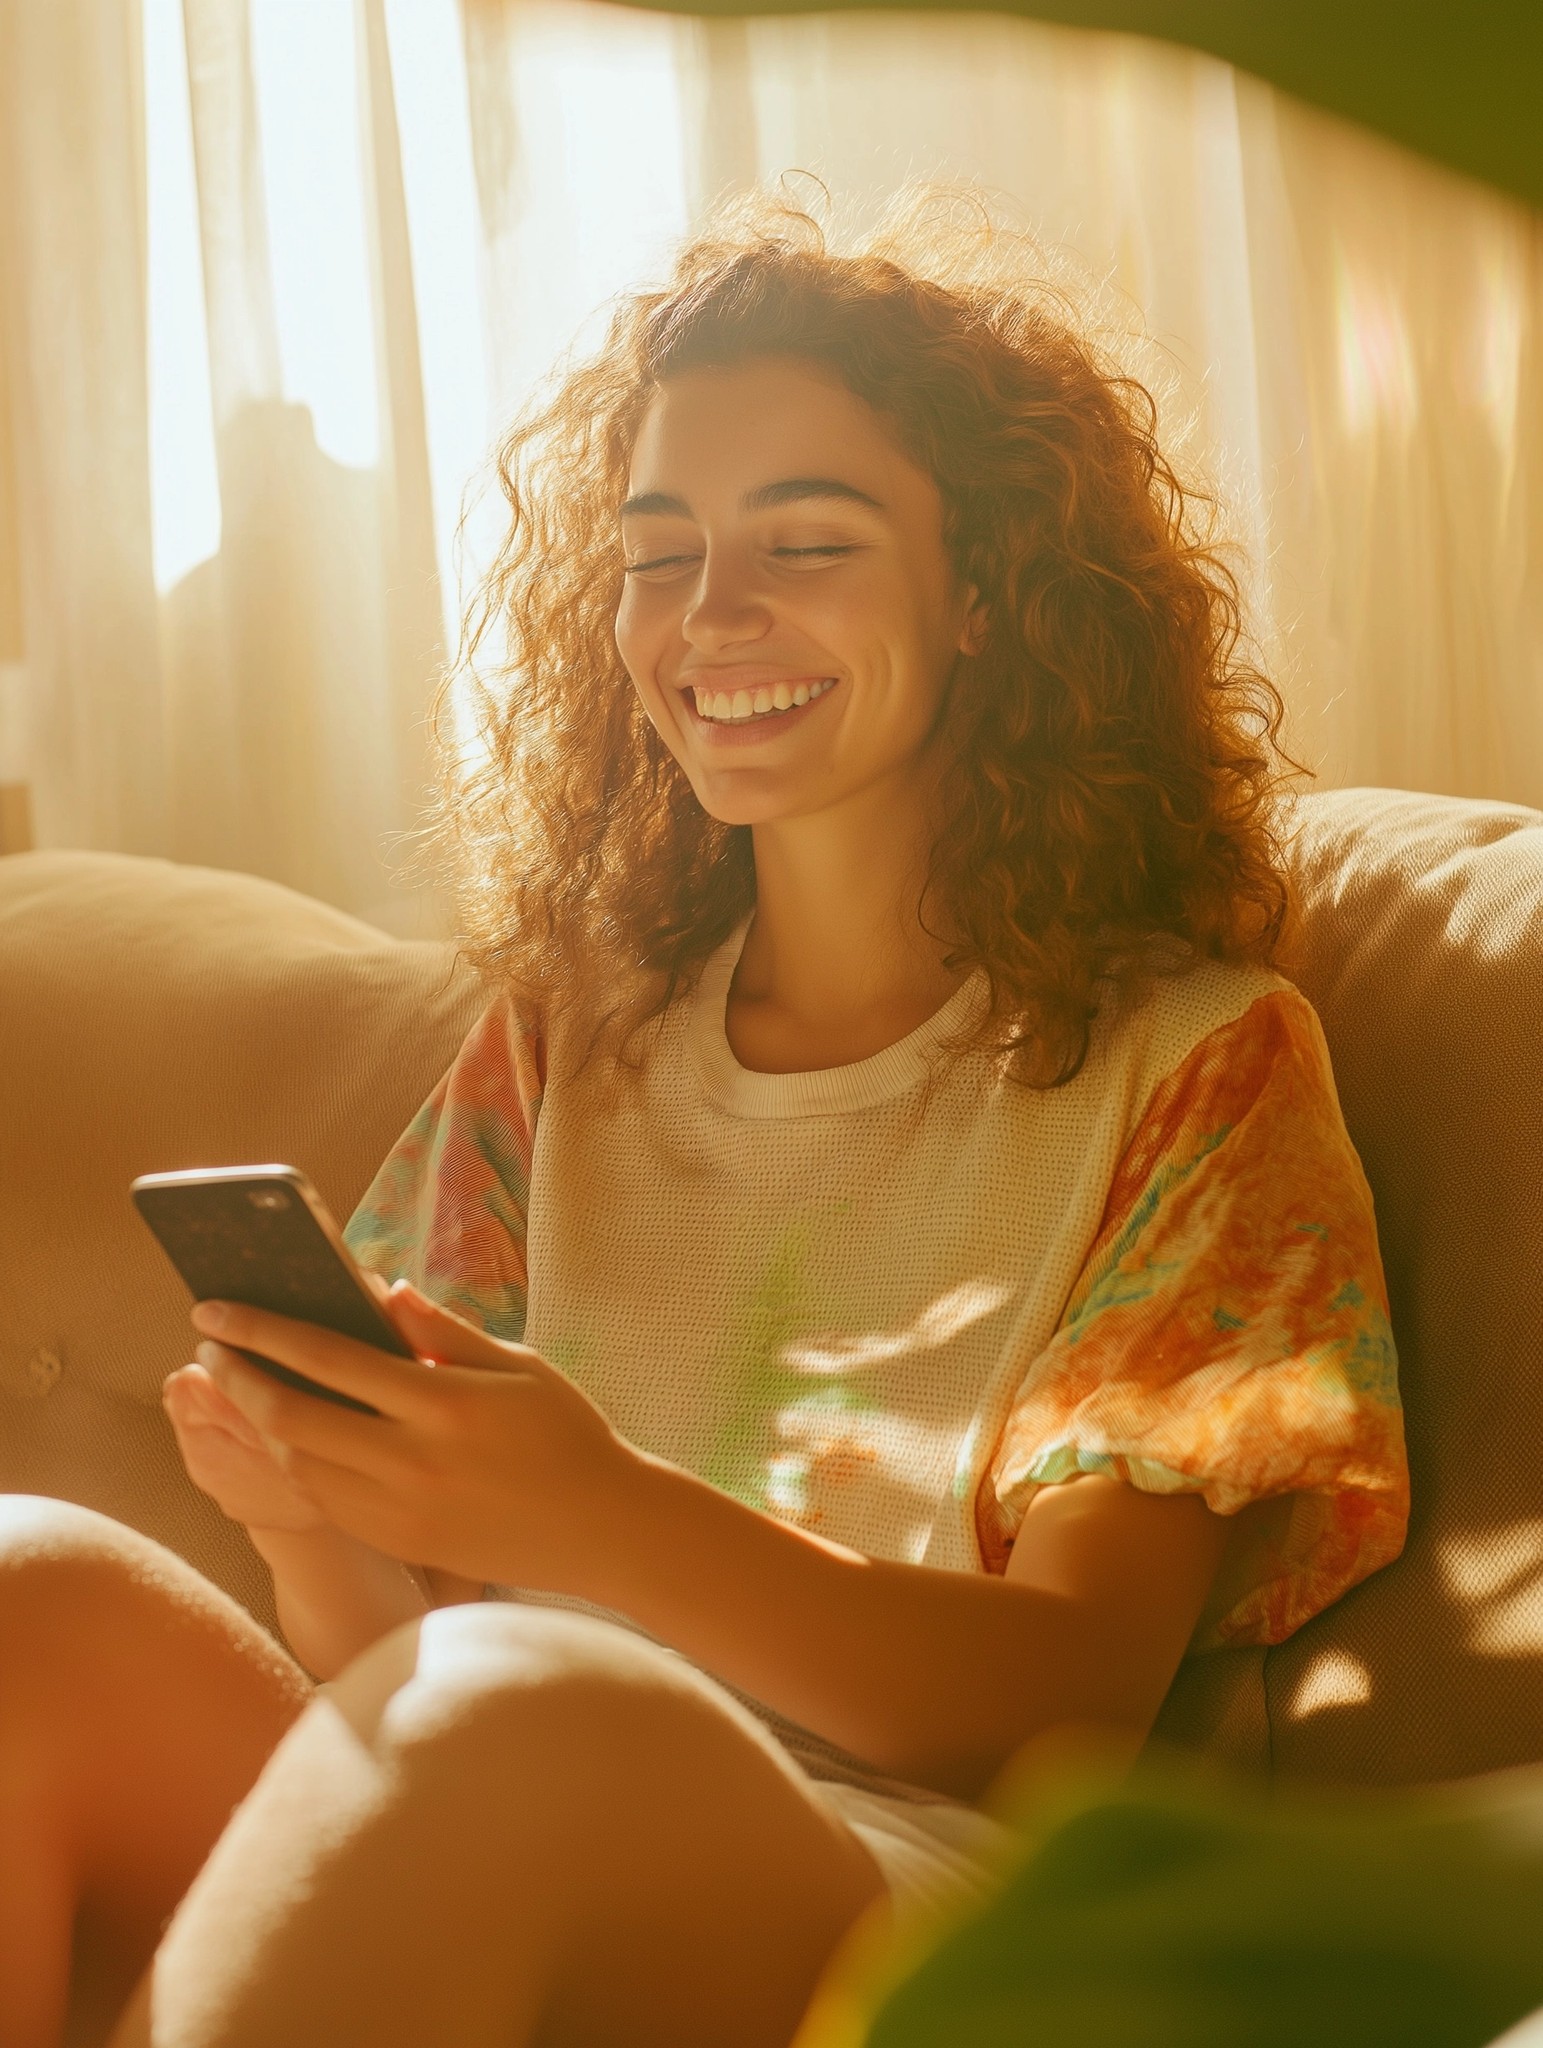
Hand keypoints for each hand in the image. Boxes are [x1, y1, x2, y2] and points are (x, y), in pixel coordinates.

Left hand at [190, 1282, 640, 1594]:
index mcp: (442, 1404)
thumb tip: (382, 1291)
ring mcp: (402, 1510)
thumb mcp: (517, 1366)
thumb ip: (443, 1330)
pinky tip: (295, 1437)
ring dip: (262, 1424)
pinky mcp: (401, 1542)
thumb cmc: (566, 1433)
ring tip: (248, 1388)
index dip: (262, 1330)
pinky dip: (299, 1465)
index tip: (216, 1310)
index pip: (329, 1357)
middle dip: (239, 1378)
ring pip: (299, 1465)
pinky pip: (326, 1502)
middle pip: (293, 1417)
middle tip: (211, 1348)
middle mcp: (413, 1461)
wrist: (601, 1527)